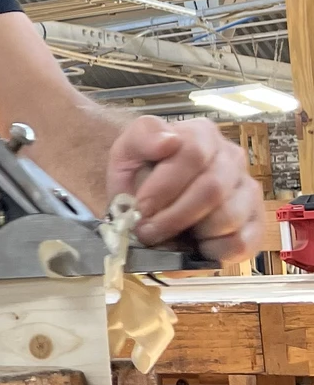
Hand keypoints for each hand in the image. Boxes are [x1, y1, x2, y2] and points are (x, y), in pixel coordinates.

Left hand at [106, 115, 264, 262]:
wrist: (147, 193)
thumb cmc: (141, 171)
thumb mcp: (129, 148)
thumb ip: (143, 137)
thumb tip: (169, 141)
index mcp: (202, 134)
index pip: (193, 154)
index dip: (164, 186)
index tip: (141, 207)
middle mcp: (231, 158)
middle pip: (212, 189)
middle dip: (174, 216)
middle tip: (147, 231)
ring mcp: (247, 189)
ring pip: (229, 217)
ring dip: (191, 233)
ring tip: (169, 235)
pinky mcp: (256, 222)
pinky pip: (243, 242)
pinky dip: (213, 250)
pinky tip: (194, 243)